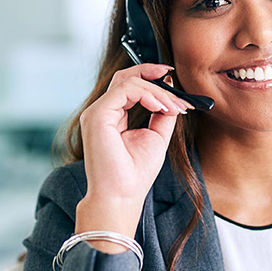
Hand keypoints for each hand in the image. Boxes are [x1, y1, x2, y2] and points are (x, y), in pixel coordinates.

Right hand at [75, 63, 193, 247]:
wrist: (121, 197)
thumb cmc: (135, 174)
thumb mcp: (155, 137)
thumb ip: (161, 115)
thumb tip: (172, 95)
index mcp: (112, 117)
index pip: (129, 86)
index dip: (152, 80)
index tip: (175, 84)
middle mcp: (101, 112)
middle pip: (124, 77)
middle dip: (151, 73)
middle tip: (173, 77)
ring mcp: (96, 112)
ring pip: (127, 81)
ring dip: (156, 90)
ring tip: (173, 106)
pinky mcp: (97, 115)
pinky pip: (125, 90)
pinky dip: (147, 94)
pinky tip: (161, 107)